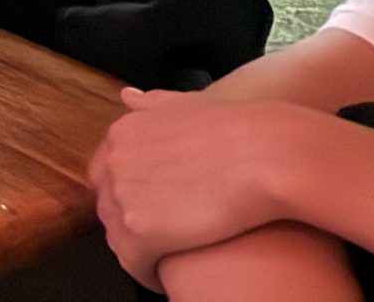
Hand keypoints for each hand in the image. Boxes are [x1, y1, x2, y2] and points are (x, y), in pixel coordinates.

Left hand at [90, 89, 308, 287]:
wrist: (266, 154)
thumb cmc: (239, 129)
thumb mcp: (187, 104)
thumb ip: (153, 105)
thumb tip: (128, 96)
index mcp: (122, 132)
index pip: (107, 174)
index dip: (133, 196)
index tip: (155, 210)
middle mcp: (113, 160)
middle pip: (109, 206)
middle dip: (132, 225)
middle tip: (164, 239)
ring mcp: (123, 196)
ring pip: (119, 237)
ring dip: (140, 251)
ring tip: (169, 259)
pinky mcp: (140, 231)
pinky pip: (134, 263)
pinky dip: (149, 273)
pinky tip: (168, 276)